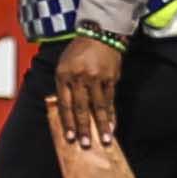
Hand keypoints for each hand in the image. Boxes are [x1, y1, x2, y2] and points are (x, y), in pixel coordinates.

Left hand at [51, 35, 123, 151]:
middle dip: (83, 128)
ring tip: (104, 140)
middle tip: (85, 144)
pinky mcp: (111, 78)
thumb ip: (64, 85)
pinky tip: (113, 125)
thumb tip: (67, 110)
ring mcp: (97, 78)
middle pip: (82, 108)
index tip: (69, 137)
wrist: (100, 33)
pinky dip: (112, 114)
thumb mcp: (64, 65)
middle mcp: (80, 77)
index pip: (65, 103)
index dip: (68, 122)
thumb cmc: (79, 51)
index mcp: (64, 75)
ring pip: (99, 106)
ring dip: (102, 125)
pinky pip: (111, 100)